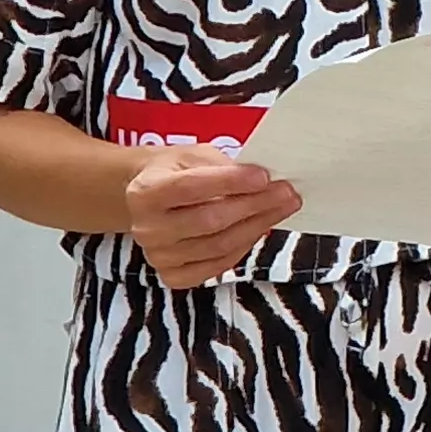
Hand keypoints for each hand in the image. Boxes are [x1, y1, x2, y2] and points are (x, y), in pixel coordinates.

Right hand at [127, 145, 297, 289]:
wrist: (151, 198)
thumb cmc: (177, 172)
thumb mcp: (193, 155)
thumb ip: (223, 166)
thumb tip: (265, 179)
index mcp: (144, 192)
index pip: (190, 187)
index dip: (230, 182)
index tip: (263, 176)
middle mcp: (146, 228)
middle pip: (209, 220)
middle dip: (254, 206)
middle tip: (286, 193)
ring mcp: (158, 256)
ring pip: (218, 246)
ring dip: (257, 227)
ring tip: (282, 208)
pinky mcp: (173, 276)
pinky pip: (217, 266)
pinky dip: (243, 248)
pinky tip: (259, 229)